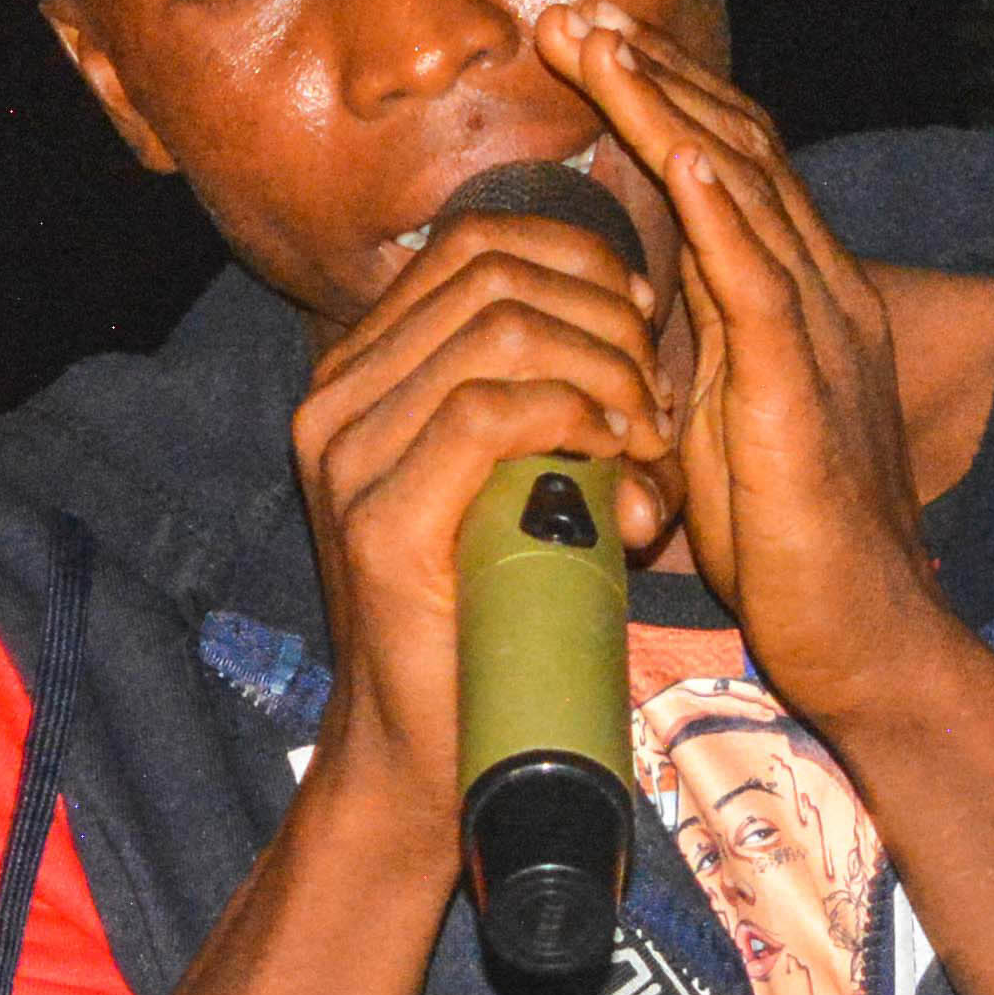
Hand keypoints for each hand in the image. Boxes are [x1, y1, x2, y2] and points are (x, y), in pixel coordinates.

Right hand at [285, 184, 673, 840]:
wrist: (428, 751)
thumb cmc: (493, 612)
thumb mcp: (528, 471)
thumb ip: (554, 389)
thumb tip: (640, 319)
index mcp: (363, 372)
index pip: (471, 243)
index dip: (575, 256)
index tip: (643, 320)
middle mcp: (337, 398)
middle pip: (490, 270)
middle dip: (601, 312)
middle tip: (656, 392)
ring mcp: (347, 456)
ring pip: (499, 328)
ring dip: (602, 366)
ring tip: (646, 432)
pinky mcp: (377, 519)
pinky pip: (488, 411)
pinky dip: (573, 413)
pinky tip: (615, 451)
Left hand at [531, 2, 947, 722]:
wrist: (864, 635)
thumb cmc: (786, 541)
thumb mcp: (716, 416)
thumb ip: (684, 346)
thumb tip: (618, 300)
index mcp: (798, 296)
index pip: (731, 166)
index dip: (664, 98)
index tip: (590, 45)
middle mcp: (822, 292)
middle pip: (738, 150)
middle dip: (655, 78)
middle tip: (575, 18)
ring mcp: (820, 334)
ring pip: (747, 191)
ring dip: (669, 113)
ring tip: (603, 49)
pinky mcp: (801, 392)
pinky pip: (763, 282)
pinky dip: (722, 210)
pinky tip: (681, 155)